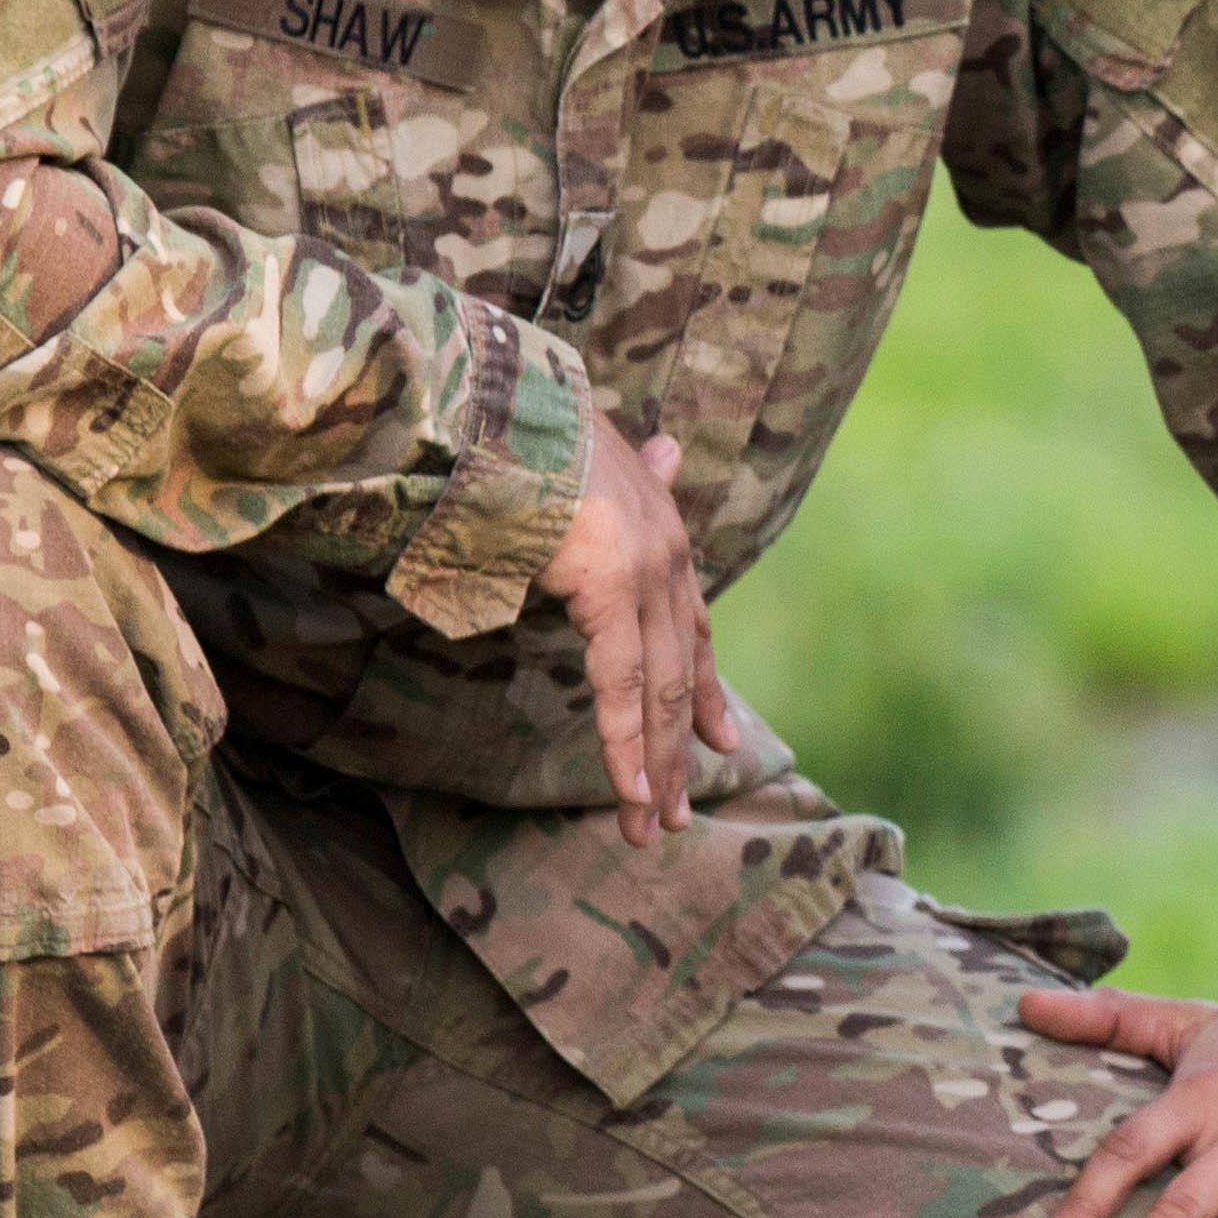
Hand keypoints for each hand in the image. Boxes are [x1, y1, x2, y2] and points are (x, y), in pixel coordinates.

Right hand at [533, 419, 733, 842]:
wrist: (498, 391)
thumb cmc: (525, 421)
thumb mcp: (587, 449)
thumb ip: (630, 468)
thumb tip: (669, 445)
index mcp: (662, 531)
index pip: (692, 628)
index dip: (703, 688)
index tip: (718, 740)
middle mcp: (668, 554)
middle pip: (680, 671)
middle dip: (678, 747)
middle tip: (676, 813)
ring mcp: (645, 572)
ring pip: (657, 689)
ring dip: (653, 764)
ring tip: (651, 827)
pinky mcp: (613, 586)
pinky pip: (620, 684)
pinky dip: (626, 741)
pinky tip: (631, 790)